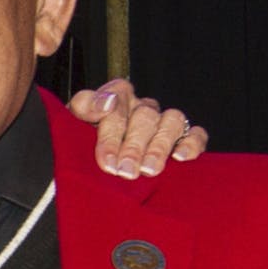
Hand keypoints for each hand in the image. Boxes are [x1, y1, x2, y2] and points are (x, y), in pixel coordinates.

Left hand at [68, 78, 208, 179]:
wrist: (88, 164)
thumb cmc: (80, 141)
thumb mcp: (72, 123)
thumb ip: (85, 107)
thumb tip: (106, 104)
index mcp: (115, 97)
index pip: (117, 100)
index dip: (111, 133)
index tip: (106, 161)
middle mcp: (141, 106)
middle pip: (144, 116)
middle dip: (134, 147)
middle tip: (125, 171)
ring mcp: (162, 121)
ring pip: (171, 120)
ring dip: (160, 147)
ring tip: (149, 170)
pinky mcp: (182, 137)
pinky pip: (195, 133)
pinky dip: (191, 143)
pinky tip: (180, 158)